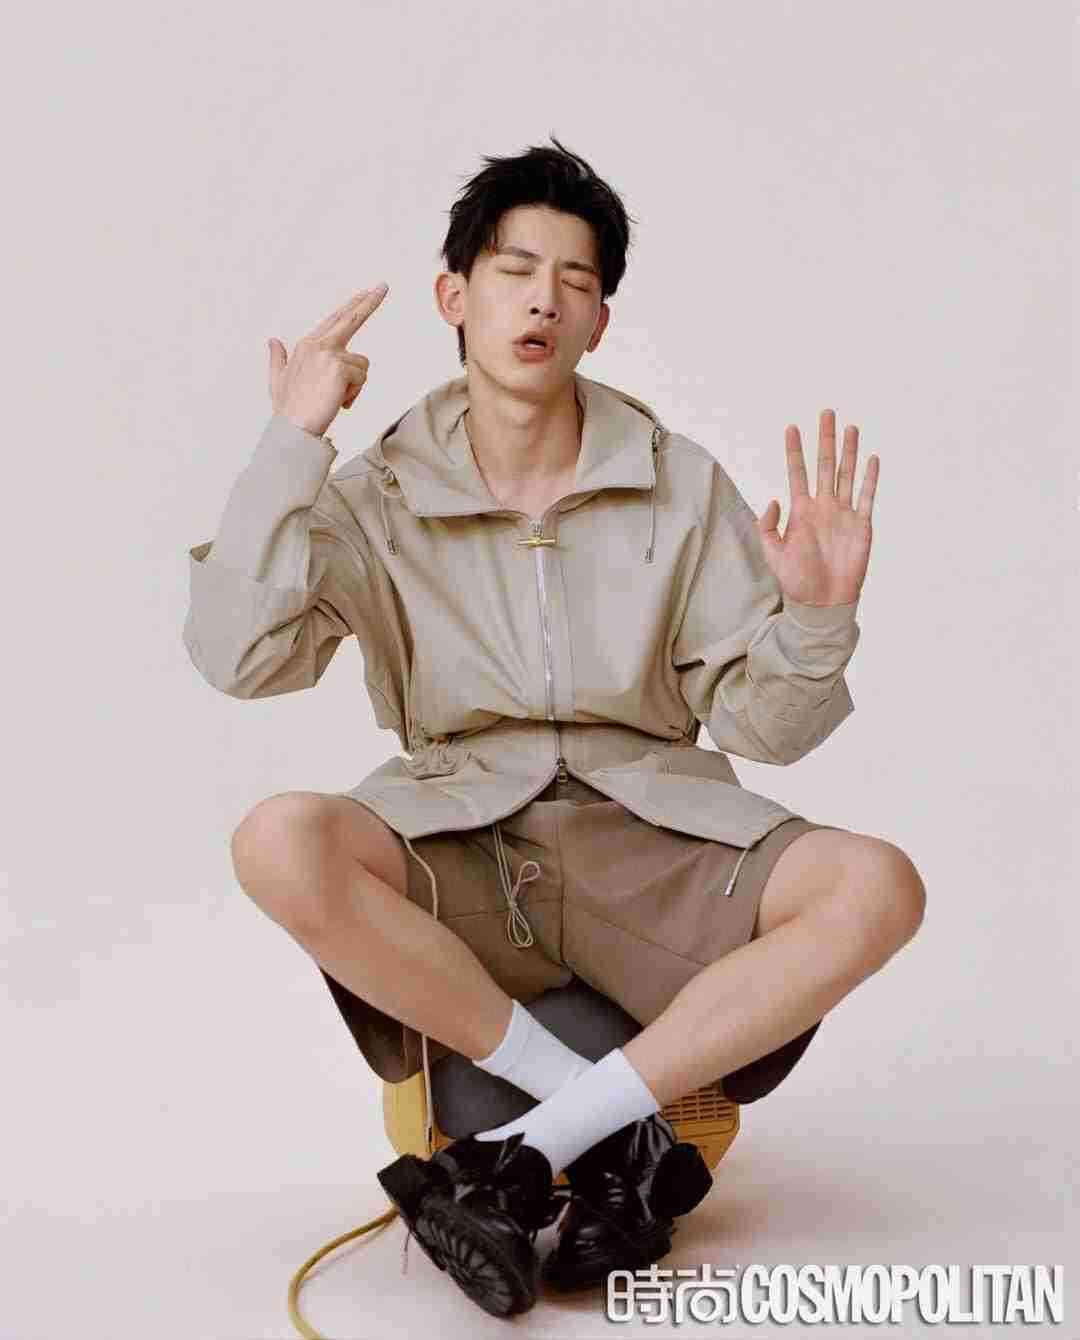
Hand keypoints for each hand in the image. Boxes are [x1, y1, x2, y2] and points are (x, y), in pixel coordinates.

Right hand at [268, 283, 389, 437]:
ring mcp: (328, 353)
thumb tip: (272, 340)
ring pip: (362, 365)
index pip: (335, 320)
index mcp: (306, 345)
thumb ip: (277, 359)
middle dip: (369, 301)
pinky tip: (339, 402)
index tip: (367, 292)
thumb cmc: (287, 409)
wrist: (292, 429)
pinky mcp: (339, 367)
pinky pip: (361, 379)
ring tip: (336, 399)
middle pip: (350, 318)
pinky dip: (354, 394)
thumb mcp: (277, 381)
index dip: (353, 306)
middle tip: (384, 285)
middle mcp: (317, 344)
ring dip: (355, 386)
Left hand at [756, 409, 878, 606]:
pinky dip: (869, 479)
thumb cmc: (796, 580)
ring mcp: (843, 514)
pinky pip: (866, 497)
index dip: (794, 451)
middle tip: (826, 413)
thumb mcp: (773, 554)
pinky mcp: (861, 526)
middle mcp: (823, 507)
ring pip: (847, 475)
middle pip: (825, 466)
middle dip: (825, 440)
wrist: (822, 602)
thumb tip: (773, 500)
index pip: (797, 473)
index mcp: (801, 511)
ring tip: (850, 427)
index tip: (790, 427)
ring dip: (849, 451)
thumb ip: (768, 527)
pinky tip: (871, 459)